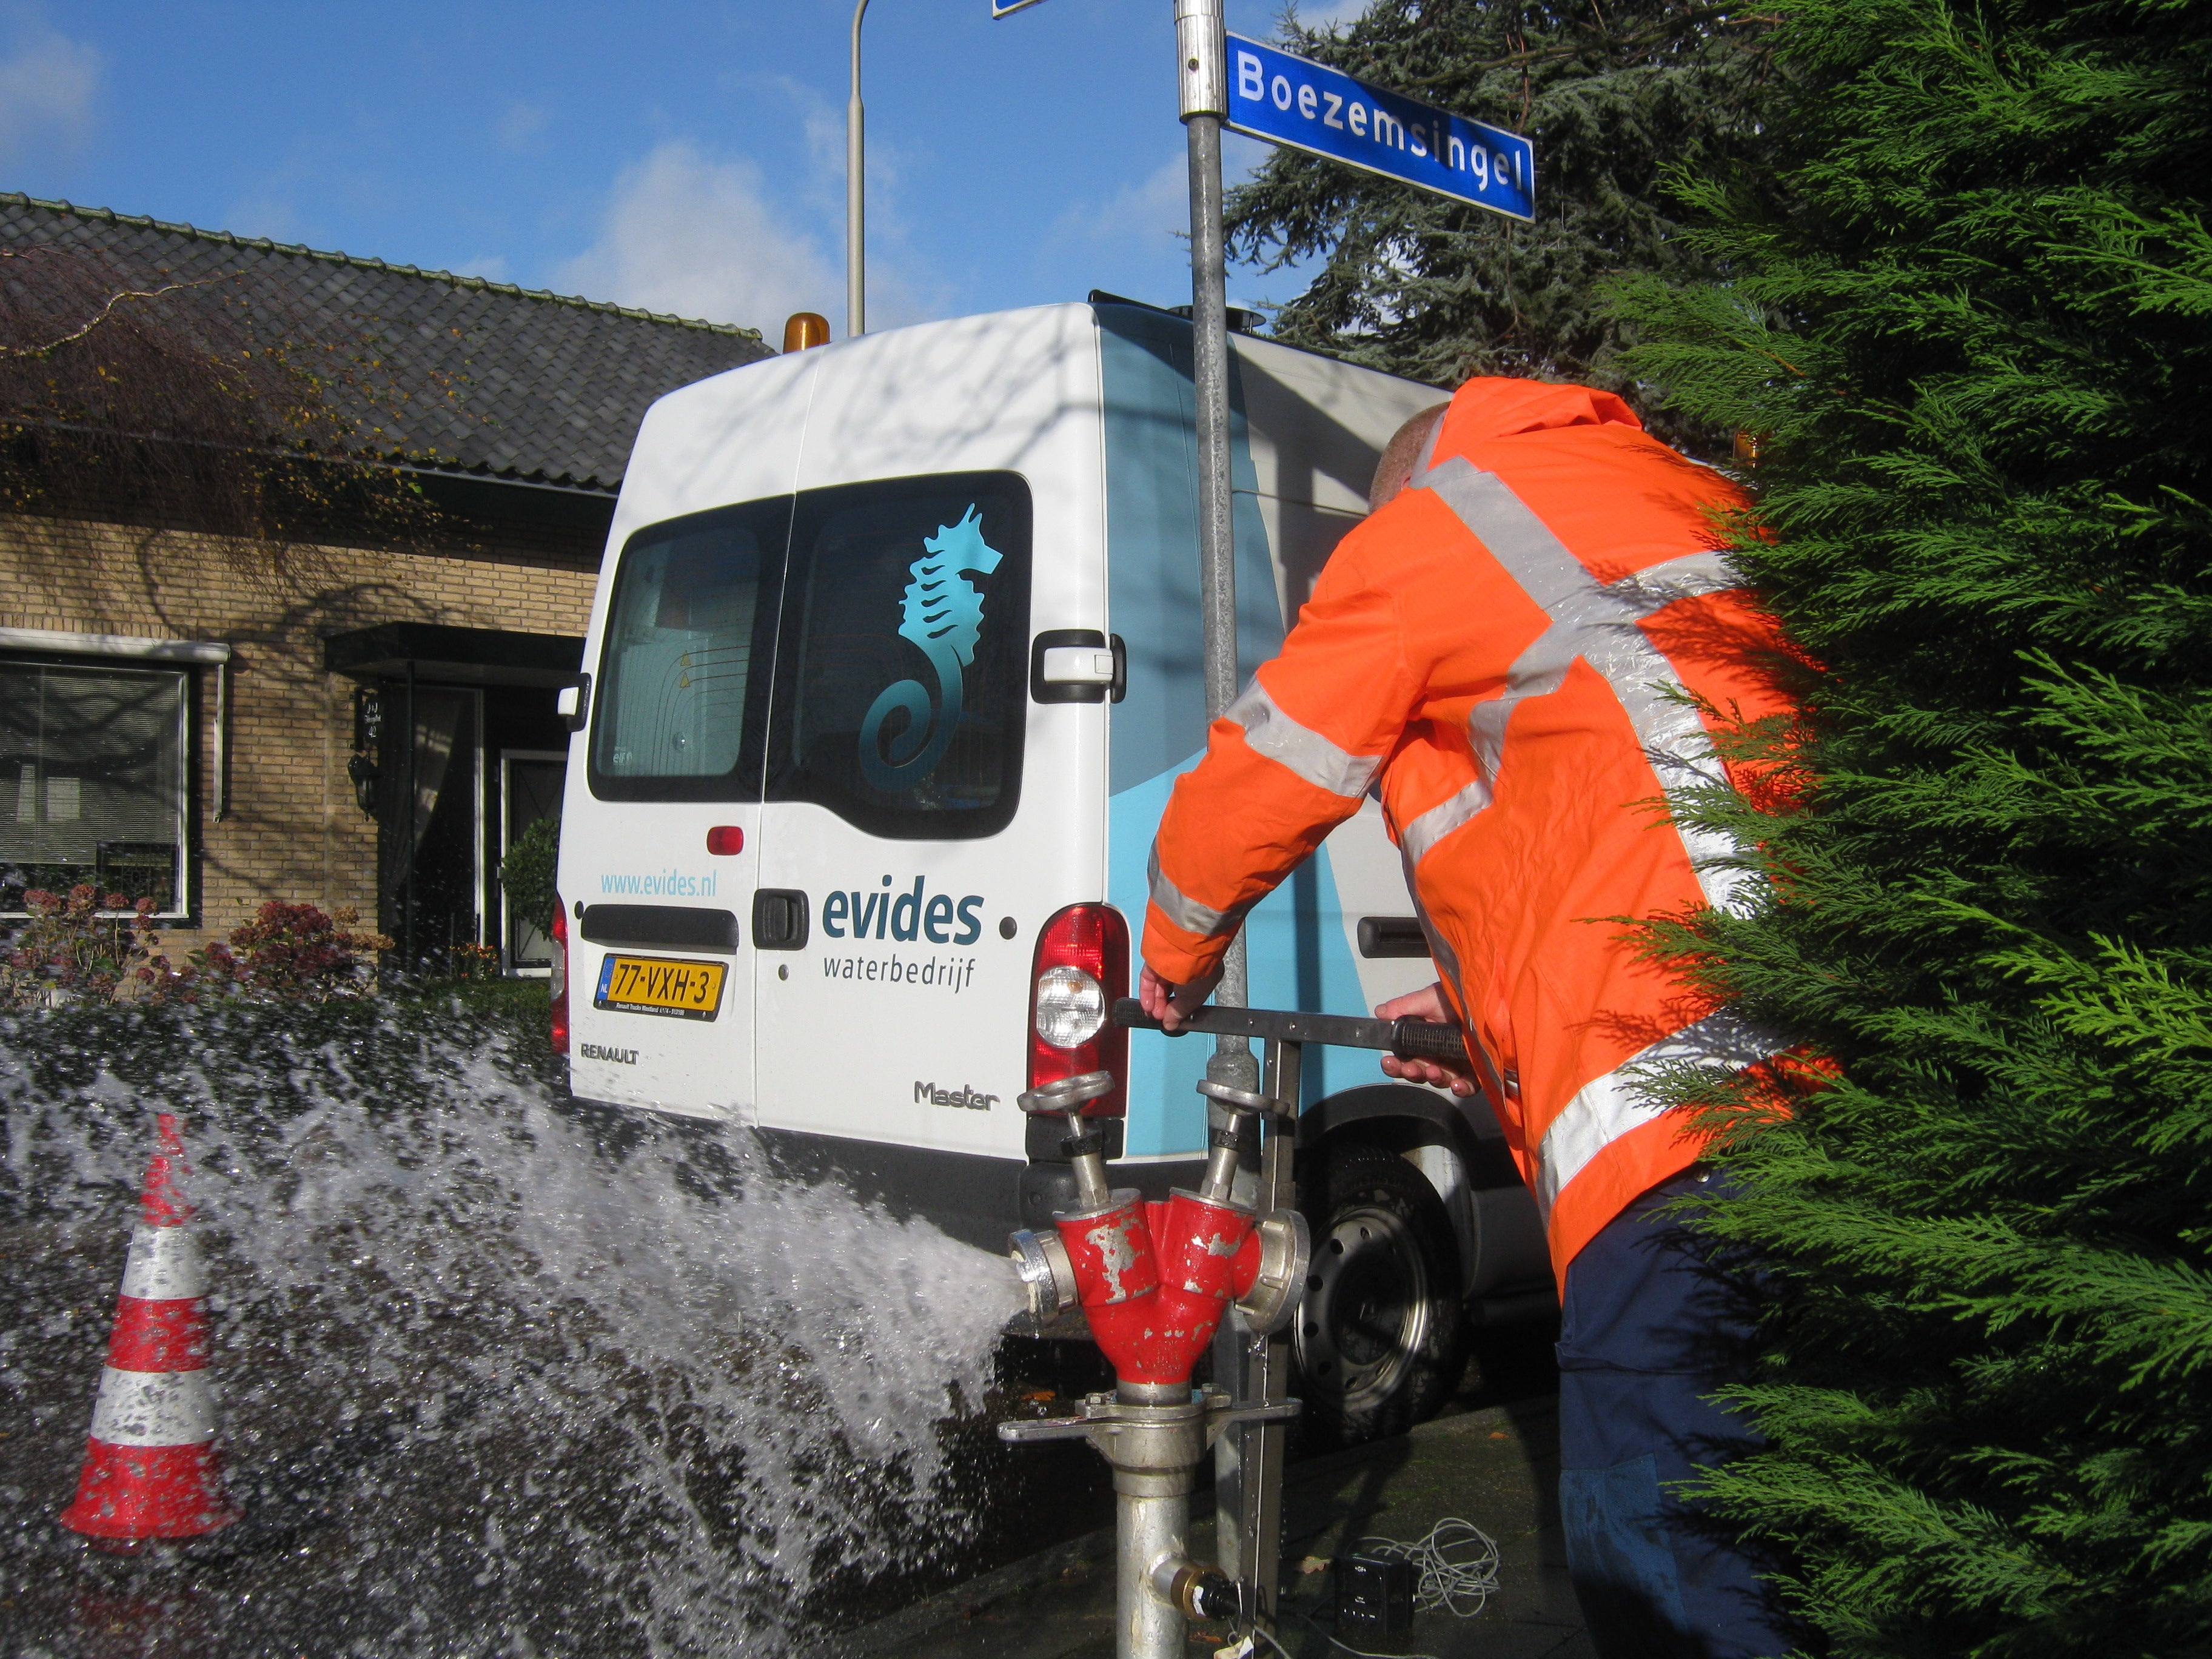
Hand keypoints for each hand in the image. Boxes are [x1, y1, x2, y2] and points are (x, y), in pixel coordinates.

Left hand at [1138, 962, 1222, 1032]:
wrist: (1184, 949)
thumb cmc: (1196, 972)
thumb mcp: (1193, 999)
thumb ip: (1179, 1013)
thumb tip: (1170, 1025)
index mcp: (1203, 975)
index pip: (1189, 994)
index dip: (1180, 1008)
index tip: (1173, 1020)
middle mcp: (1187, 967)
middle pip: (1173, 990)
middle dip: (1165, 1007)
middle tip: (1161, 1018)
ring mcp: (1169, 962)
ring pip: (1160, 985)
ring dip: (1156, 1001)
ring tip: (1154, 1014)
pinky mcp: (1155, 959)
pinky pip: (1149, 978)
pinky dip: (1147, 992)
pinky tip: (1147, 1005)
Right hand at [1376, 981, 1478, 1097]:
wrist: (1491, 1000)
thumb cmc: (1460, 998)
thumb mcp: (1431, 997)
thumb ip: (1405, 1006)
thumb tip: (1380, 1012)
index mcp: (1424, 1038)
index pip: (1404, 1056)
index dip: (1395, 1063)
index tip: (1390, 1062)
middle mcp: (1438, 1053)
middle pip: (1419, 1072)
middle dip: (1411, 1072)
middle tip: (1410, 1068)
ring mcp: (1457, 1064)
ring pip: (1440, 1080)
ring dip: (1433, 1078)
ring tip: (1435, 1070)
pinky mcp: (1477, 1073)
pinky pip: (1467, 1087)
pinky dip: (1460, 1088)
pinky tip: (1457, 1083)